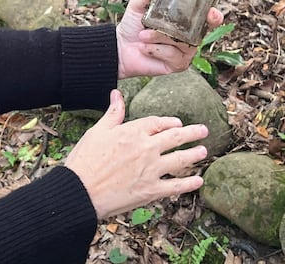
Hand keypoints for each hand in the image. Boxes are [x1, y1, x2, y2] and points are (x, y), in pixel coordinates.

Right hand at [65, 89, 207, 219]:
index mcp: (132, 132)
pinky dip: (188, 184)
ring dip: (194, 155)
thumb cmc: (84, 160)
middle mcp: (146, 148)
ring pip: (180, 159)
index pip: (157, 122)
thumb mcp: (97, 131)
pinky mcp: (151, 190)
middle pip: (175, 138)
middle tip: (203, 130)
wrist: (80, 190)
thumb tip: (116, 94)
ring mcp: (151, 170)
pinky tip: (197, 181)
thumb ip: (113, 114)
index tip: (177, 123)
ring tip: (203, 151)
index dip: (169, 122)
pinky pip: (175, 186)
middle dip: (191, 133)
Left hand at [116, 0, 224, 77]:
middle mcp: (190, 34)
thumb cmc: (133, 27)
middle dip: (212, 18)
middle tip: (210, 14)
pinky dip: (156, 49)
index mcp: (184, 18)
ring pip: (185, 41)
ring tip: (144, 35)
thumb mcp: (138, 7)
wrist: (120, 49)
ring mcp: (187, 50)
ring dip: (161, 36)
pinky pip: (174, 55)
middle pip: (209, 25)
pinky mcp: (179, 64)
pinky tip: (145, 48)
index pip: (205, 6)